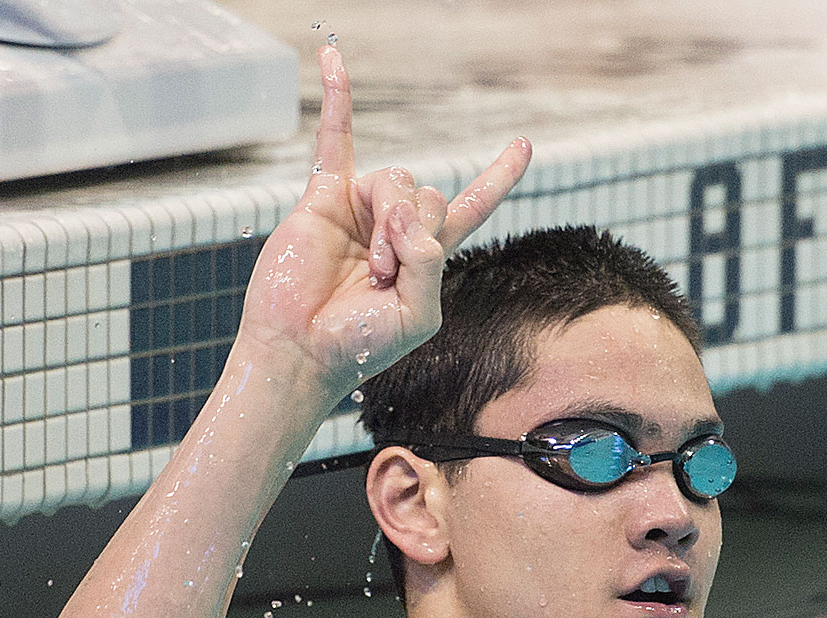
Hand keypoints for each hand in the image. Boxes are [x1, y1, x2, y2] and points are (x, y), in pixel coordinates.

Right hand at [237, 46, 531, 402]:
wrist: (301, 350)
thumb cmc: (360, 345)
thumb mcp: (419, 316)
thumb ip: (431, 265)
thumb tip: (408, 216)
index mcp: (429, 255)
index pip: (472, 205)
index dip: (498, 177)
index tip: (525, 146)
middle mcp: (397, 227)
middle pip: (431, 194)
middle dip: (415, 235)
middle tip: (385, 276)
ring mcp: (360, 210)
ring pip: (396, 181)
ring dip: (387, 226)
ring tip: (367, 268)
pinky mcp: (323, 199)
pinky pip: (336, 139)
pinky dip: (338, 99)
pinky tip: (333, 58)